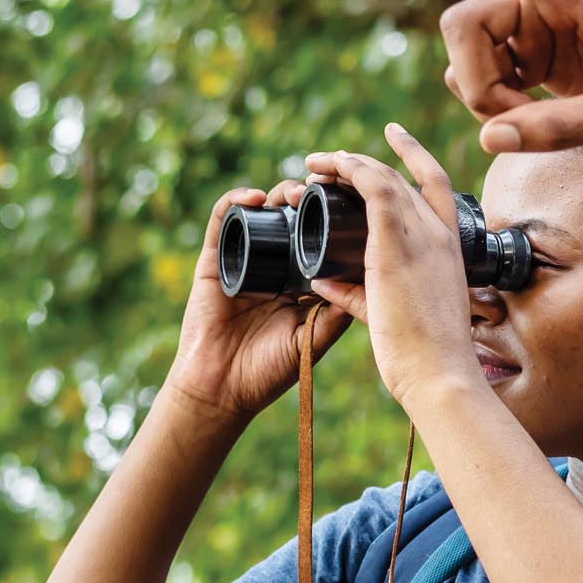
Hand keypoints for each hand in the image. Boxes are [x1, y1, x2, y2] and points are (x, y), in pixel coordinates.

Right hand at [163, 182, 349, 422]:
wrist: (222, 390)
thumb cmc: (269, 371)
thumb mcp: (314, 339)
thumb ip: (338, 311)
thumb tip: (368, 277)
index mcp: (301, 281)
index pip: (320, 239)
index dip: (334, 219)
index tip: (352, 204)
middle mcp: (274, 265)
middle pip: (293, 218)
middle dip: (309, 200)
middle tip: (323, 192)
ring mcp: (243, 259)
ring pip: (262, 213)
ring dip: (278, 195)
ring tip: (295, 193)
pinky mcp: (213, 259)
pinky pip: (222, 221)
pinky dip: (236, 202)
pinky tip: (254, 198)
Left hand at [300, 124, 491, 412]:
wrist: (440, 375)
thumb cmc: (425, 358)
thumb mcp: (391, 315)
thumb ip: (356, 295)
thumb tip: (321, 280)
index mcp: (448, 251)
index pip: (437, 187)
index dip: (416, 157)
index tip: (395, 136)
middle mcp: (440, 235)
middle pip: (406, 178)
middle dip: (367, 162)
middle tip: (334, 160)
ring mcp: (423, 236)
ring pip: (385, 177)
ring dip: (350, 162)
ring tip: (319, 162)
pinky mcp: (397, 243)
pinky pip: (375, 188)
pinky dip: (351, 170)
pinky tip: (328, 167)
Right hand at [393, 0, 582, 192]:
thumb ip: (563, 128)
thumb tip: (489, 140)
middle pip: (464, 22)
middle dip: (476, 78)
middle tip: (512, 121)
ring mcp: (534, 29)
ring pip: (466, 56)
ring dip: (486, 98)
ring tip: (537, 125)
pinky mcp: (530, 59)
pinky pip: (479, 79)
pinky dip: (493, 110)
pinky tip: (530, 122)